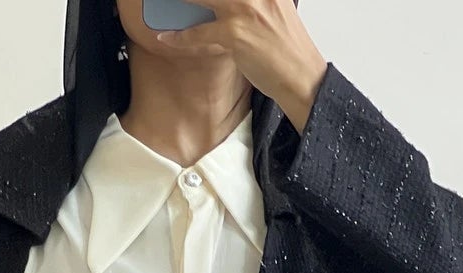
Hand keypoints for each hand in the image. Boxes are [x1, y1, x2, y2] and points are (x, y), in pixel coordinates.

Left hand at [153, 0, 328, 135]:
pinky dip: (180, 38)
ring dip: (179, 0)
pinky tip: (166, 38)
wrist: (301, 76)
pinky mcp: (236, 33)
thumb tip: (222, 5)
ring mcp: (245, 10)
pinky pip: (199, 32)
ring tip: (161, 3)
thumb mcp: (273, 10)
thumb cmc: (287, 49)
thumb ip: (252, 3)